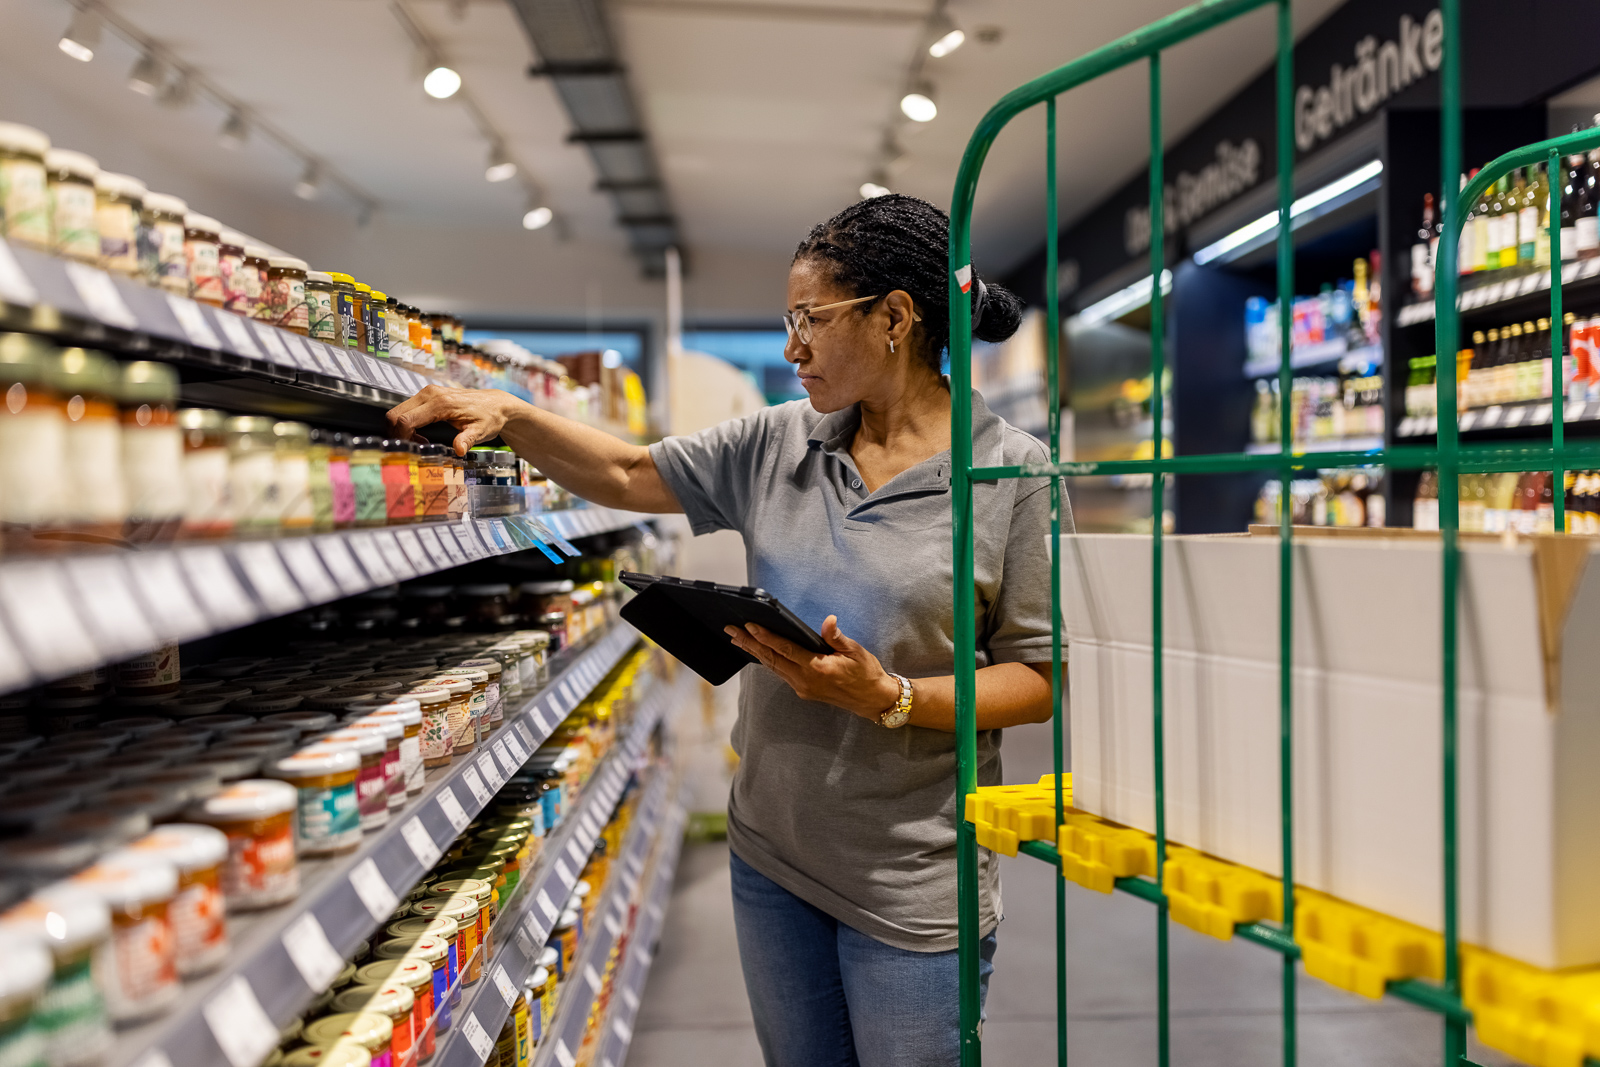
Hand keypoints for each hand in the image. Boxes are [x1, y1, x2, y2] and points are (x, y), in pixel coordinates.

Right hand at [387, 385, 524, 455]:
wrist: (496, 404)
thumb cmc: (489, 416)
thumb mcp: (481, 431)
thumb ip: (467, 440)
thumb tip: (459, 450)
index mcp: (440, 403)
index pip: (406, 420)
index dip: (401, 437)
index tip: (408, 449)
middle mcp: (430, 394)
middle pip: (395, 413)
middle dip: (396, 433)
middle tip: (409, 448)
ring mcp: (427, 392)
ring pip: (399, 410)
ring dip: (401, 429)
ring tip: (418, 442)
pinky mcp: (428, 395)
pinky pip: (407, 409)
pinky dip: (407, 423)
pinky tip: (421, 434)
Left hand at [724, 616, 901, 720]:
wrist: (874, 700)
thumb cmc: (867, 674)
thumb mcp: (856, 652)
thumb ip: (837, 637)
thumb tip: (828, 621)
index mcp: (817, 668)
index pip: (786, 650)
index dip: (766, 637)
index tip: (750, 626)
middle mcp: (805, 680)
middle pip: (771, 659)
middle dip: (750, 644)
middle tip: (731, 630)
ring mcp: (802, 688)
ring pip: (773, 667)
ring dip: (755, 652)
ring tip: (737, 639)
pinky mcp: (804, 691)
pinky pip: (781, 673)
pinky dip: (767, 661)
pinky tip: (759, 652)